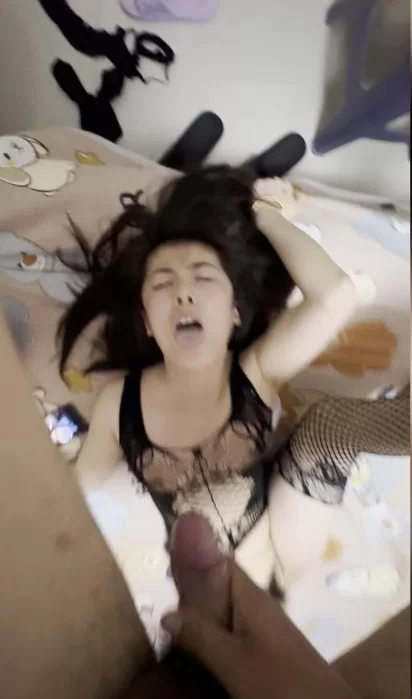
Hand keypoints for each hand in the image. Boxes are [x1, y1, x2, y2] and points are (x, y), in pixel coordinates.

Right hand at [163, 513, 359, 698]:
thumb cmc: (279, 679)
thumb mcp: (232, 660)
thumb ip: (200, 634)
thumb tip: (164, 611)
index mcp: (250, 596)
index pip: (219, 559)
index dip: (192, 553)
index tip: (163, 558)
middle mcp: (257, 604)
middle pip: (219, 583)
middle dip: (192, 586)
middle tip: (159, 593)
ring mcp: (263, 627)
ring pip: (225, 608)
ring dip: (201, 610)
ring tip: (171, 617)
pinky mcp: (266, 648)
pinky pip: (232, 628)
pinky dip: (213, 630)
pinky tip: (198, 644)